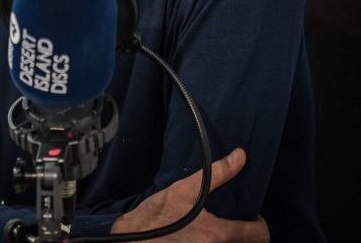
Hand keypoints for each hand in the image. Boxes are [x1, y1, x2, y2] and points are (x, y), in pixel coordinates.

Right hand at [111, 148, 268, 241]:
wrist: (131, 240)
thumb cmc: (156, 215)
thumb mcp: (184, 189)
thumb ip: (217, 173)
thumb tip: (241, 156)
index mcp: (219, 234)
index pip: (260, 235)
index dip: (259, 225)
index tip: (250, 217)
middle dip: (245, 235)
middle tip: (234, 222)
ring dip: (230, 240)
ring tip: (217, 229)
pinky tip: (202, 237)